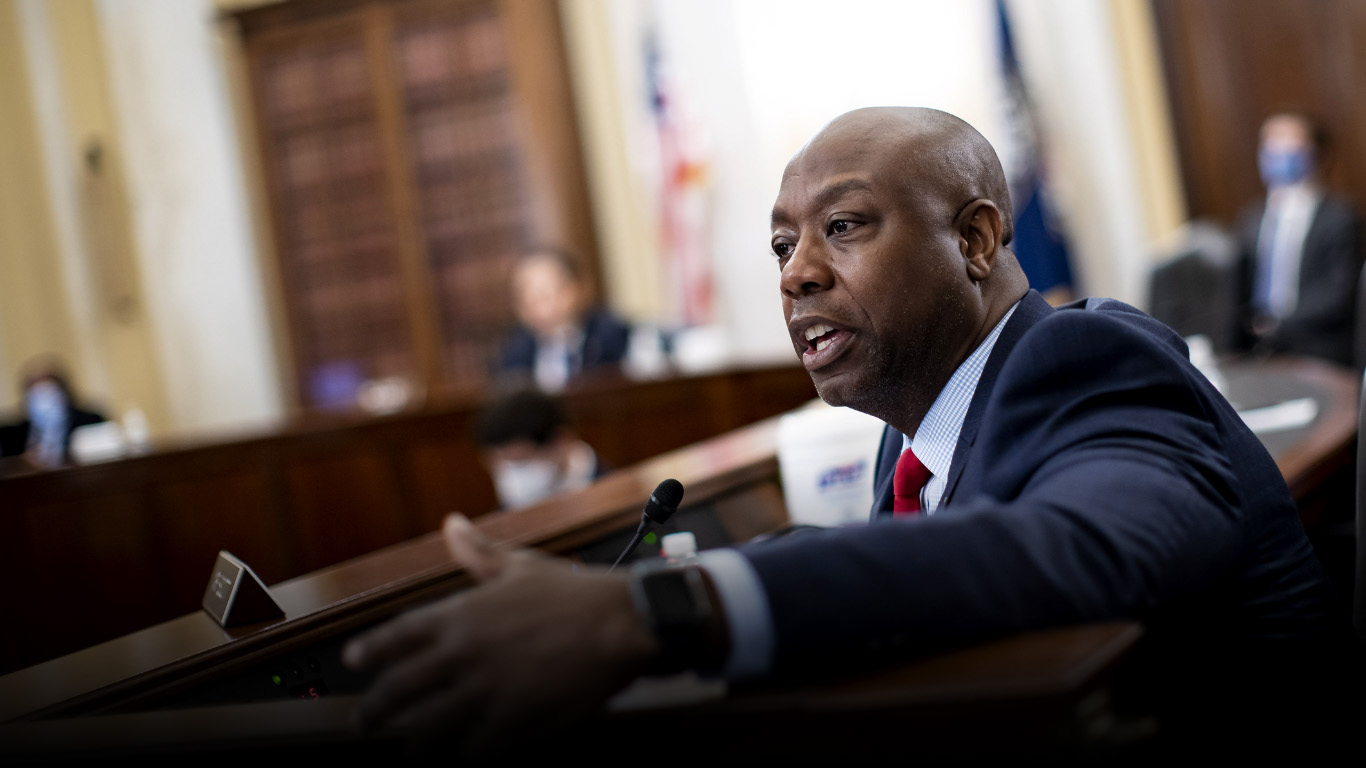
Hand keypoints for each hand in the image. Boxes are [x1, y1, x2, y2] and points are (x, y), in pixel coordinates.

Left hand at [341, 513, 658, 755]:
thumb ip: (479, 553)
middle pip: (398, 691)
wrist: (620, 624)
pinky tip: (465, 761)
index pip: (396, 637)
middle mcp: (463, 655)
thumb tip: (452, 525)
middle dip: (374, 712)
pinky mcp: (513, 723)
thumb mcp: (520, 566)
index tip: (354, 663)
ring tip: (413, 754)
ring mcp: (485, 693)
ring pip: (430, 730)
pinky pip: (475, 751)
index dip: (370, 652)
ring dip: (416, 745)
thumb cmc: (573, 593)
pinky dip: (466, 758)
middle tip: (364, 723)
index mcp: (460, 614)